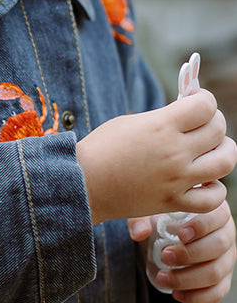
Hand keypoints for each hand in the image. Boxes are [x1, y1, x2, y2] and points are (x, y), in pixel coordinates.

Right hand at [76, 90, 236, 224]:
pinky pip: (213, 198)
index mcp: (161, 125)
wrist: (81, 184)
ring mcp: (176, 179)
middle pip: (219, 130)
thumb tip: (189, 116)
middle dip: (214, 123)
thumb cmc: (100, 149)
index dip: (204, 100)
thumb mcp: (130, 122)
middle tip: (203, 126)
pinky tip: (202, 182)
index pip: (207, 105)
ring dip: (223, 153)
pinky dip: (213, 190)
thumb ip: (163, 119)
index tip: (195, 102)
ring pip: (225, 162)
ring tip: (211, 152)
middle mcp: (174, 151)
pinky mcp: (173, 202)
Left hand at [128, 199, 236, 302]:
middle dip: (190, 254)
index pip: (218, 216)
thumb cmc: (164, 220)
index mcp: (214, 211)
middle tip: (164, 256)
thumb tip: (140, 233)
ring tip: (162, 277)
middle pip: (219, 246)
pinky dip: (197, 297)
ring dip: (188, 278)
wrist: (169, 238)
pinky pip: (218, 292)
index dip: (202, 226)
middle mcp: (226, 233)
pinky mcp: (223, 278)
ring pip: (216, 272)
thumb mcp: (150, 214)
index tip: (180, 235)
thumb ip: (141, 219)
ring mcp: (227, 258)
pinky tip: (176, 293)